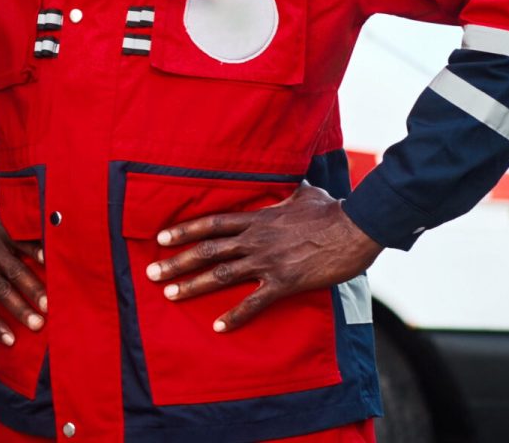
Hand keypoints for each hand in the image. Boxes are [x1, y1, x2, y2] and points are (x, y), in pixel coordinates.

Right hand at [0, 204, 45, 345]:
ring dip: (19, 309)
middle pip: (14, 271)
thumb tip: (55, 245)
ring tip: (36, 324)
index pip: (22, 242)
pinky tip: (9, 339)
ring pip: (0, 291)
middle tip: (50, 306)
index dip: (37, 252)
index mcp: (1, 232)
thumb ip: (22, 232)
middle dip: (33, 289)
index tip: (53, 264)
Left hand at [144, 181, 382, 332]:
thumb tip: (290, 182)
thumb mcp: (304, 192)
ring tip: (170, 295)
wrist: (356, 227)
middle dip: (176, 262)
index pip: (211, 223)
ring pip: (221, 274)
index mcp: (257, 218)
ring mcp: (268, 261)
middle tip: (152, 274)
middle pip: (207, 250)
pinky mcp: (285, 282)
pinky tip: (218, 327)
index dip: (184, 230)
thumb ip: (287, 190)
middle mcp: (255, 239)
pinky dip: (235, 315)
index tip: (160, 239)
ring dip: (193, 286)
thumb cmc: (332, 209)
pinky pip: (254, 302)